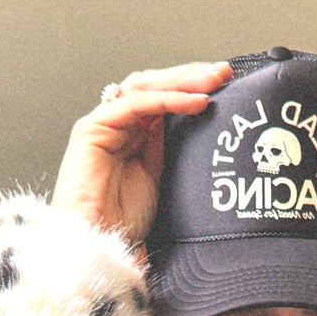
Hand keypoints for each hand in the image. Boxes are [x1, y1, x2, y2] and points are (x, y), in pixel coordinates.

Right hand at [52, 62, 232, 247]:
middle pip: (154, 85)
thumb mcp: (159, 176)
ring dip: (181, 81)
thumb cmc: (122, 221)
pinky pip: (136, 104)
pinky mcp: (92, 128)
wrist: (97, 243)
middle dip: (190, 76)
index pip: (162, 97)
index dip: (192, 87)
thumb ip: (169, 145)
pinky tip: (194, 101)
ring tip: (213, 81)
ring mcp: (103, 123)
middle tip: (222, 72)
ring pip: (145, 87)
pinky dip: (167, 100)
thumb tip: (196, 119)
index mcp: (132, 134)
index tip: (224, 84)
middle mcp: (116, 124)